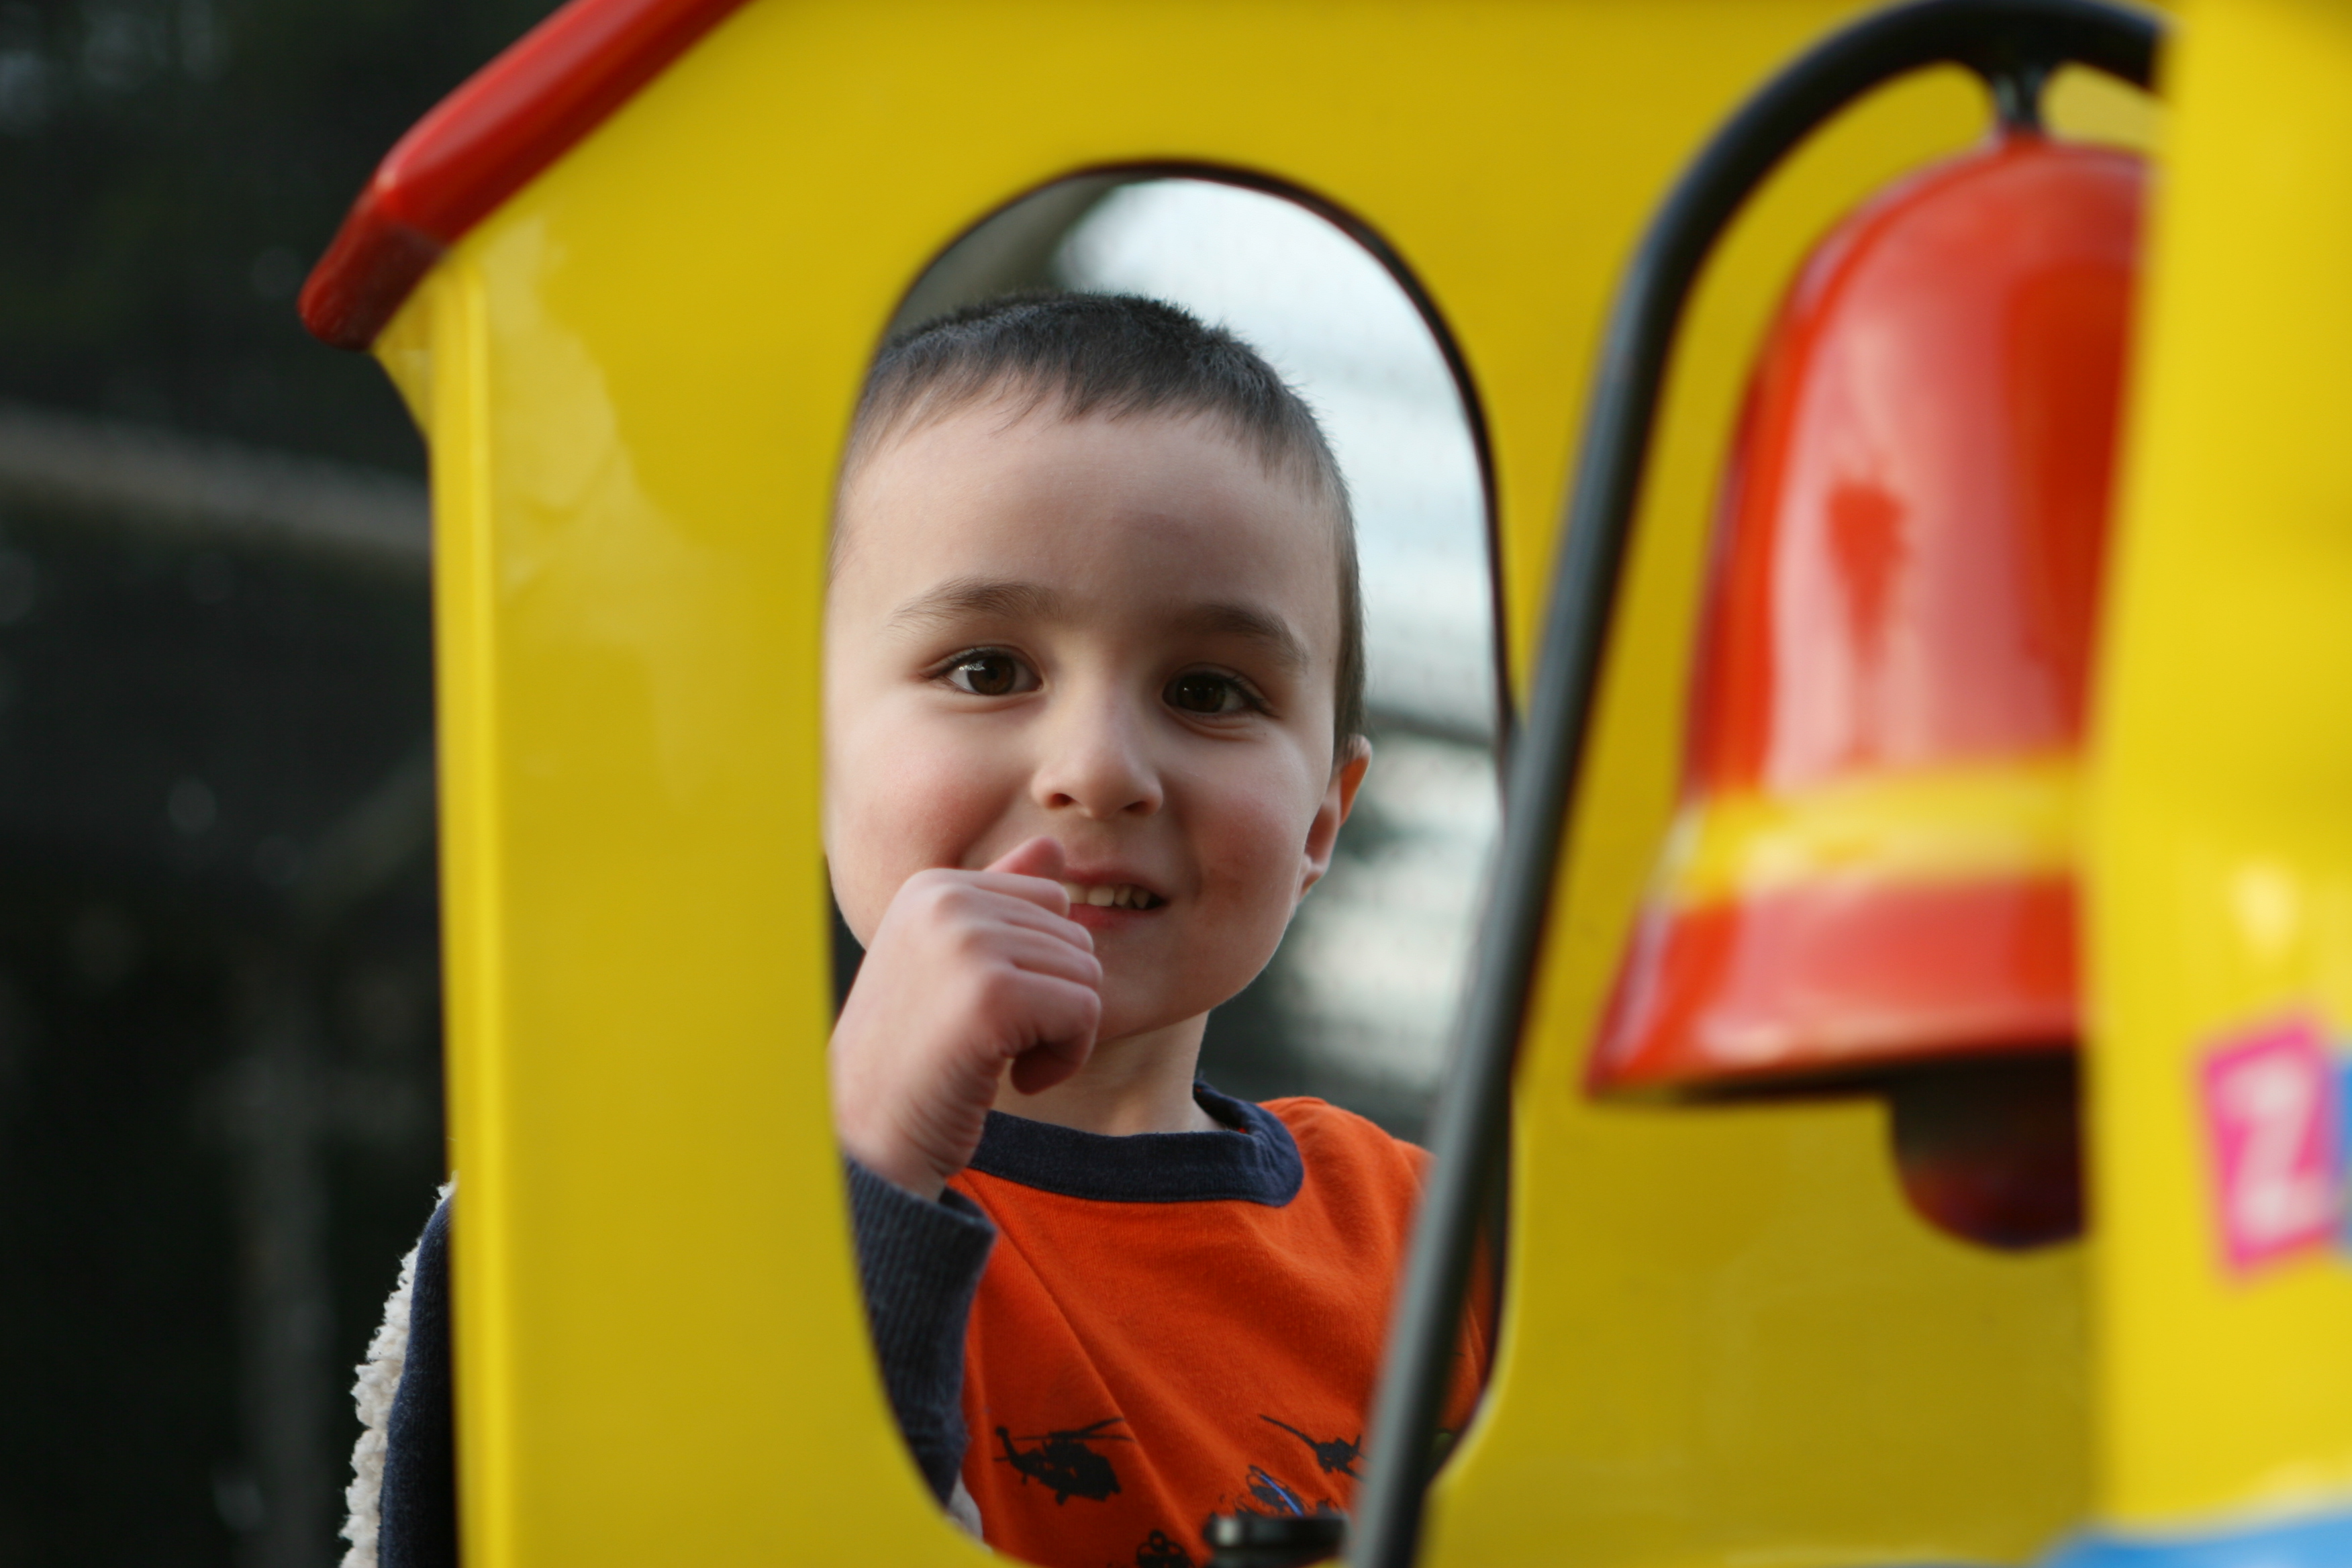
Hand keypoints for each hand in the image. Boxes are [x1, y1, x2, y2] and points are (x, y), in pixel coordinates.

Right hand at [830, 838, 1101, 1198]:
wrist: (869, 1140)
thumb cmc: (913, 1059)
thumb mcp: (951, 966)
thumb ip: (999, 902)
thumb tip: (1054, 844)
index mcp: (933, 886)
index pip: (1052, 902)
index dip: (1039, 970)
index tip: (987, 1013)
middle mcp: (946, 900)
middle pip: (1077, 938)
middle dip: (1055, 1004)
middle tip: (994, 1046)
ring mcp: (966, 944)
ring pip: (1088, 976)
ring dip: (1061, 1036)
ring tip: (999, 1061)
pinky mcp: (992, 996)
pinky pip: (1086, 1013)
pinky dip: (1066, 1060)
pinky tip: (1017, 1081)